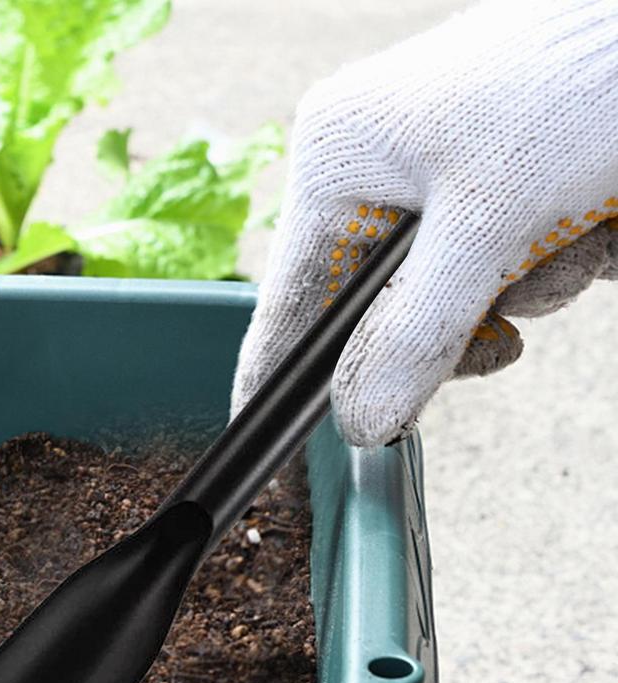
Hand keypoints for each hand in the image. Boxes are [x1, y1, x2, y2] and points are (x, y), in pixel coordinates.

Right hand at [232, 0, 617, 445]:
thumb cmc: (580, 73)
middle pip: (381, 310)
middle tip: (507, 326)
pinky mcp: (493, 188)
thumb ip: (417, 331)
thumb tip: (359, 418)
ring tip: (575, 234)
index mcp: (338, 161)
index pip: (292, 299)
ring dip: (527, 288)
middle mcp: (375, 172)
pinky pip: (503, 268)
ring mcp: (435, 181)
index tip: (269, 436)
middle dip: (458, 323)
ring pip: (453, 297)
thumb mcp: (491, 220)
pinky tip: (592, 222)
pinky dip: (555, 262)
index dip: (285, 373)